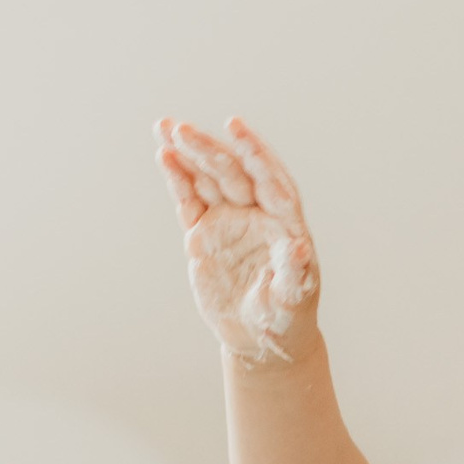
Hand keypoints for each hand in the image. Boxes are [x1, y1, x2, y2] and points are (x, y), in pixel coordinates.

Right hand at [156, 117, 319, 363]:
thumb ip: (294, 272)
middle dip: (208, 150)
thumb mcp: (292, 299)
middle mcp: (257, 213)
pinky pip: (190, 200)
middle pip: (232, 172)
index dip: (253, 151)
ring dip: (188, 153)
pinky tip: (164, 156)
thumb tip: (299, 247)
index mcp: (283, 222)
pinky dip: (177, 179)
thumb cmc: (286, 318)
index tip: (234, 126)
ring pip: (207, 179)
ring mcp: (229, 220)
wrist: (259, 337)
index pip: (269, 179)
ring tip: (164, 127)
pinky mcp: (205, 233)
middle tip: (182, 129)